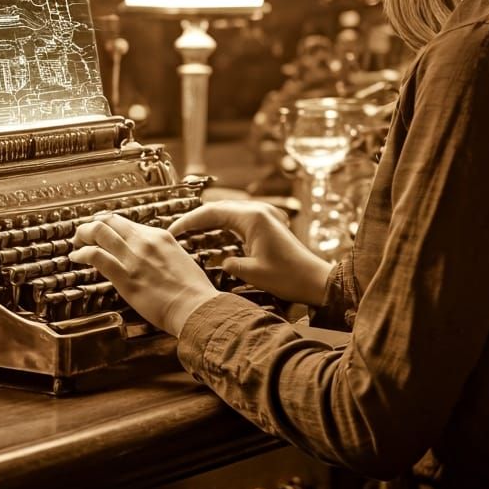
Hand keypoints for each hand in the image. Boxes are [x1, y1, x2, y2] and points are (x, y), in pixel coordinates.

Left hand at [70, 212, 221, 335]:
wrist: (196, 307)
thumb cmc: (191, 290)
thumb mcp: (178, 259)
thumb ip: (160, 252)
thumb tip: (147, 255)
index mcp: (159, 236)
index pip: (125, 222)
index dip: (107, 224)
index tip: (100, 230)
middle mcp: (144, 241)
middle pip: (108, 221)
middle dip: (91, 226)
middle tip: (82, 234)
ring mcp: (134, 258)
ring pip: (99, 233)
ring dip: (83, 236)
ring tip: (76, 243)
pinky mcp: (125, 277)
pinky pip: (96, 256)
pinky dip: (82, 254)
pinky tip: (76, 258)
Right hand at [169, 201, 333, 305]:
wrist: (315, 280)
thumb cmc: (289, 277)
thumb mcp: (253, 273)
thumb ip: (229, 264)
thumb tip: (218, 262)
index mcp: (252, 218)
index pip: (211, 212)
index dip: (189, 221)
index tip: (172, 231)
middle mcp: (257, 210)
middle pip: (217, 208)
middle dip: (194, 219)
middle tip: (175, 232)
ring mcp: (263, 215)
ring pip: (226, 212)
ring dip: (206, 220)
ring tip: (188, 233)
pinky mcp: (266, 223)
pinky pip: (236, 219)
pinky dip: (220, 225)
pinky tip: (210, 236)